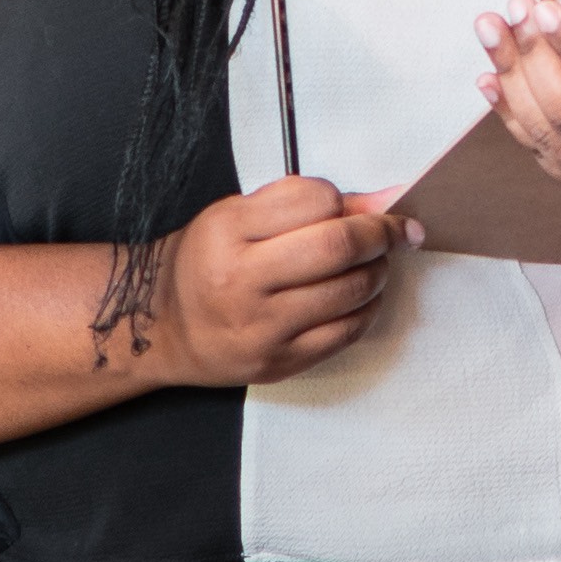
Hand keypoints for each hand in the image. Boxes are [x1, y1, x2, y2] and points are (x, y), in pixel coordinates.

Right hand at [150, 172, 411, 385]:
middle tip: (395, 231)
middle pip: (338, 247)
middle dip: (381, 234)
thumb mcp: (237, 215)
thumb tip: (380, 201)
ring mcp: (262, 326)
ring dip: (379, 271)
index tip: (360, 207)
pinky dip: (367, 308)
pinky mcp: (280, 360)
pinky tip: (363, 297)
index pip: (314, 200)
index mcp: (228, 231)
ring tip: (376, 263)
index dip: (348, 201)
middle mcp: (241, 280)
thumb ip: (303, 202)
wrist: (165, 326)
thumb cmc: (206, 263)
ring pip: (350, 291)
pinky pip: (346, 332)